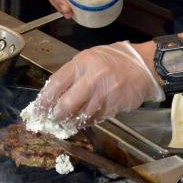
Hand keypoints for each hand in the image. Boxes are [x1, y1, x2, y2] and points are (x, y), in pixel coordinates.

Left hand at [35, 41, 163, 125]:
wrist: (145, 66)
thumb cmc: (115, 60)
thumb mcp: (91, 58)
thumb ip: (74, 74)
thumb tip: (55, 94)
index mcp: (83, 62)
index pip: (56, 83)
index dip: (44, 100)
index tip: (37, 110)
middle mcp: (93, 78)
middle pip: (67, 104)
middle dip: (56, 116)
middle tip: (51, 120)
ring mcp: (105, 94)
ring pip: (81, 115)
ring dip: (71, 122)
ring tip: (65, 124)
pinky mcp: (114, 107)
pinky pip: (95, 119)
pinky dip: (87, 121)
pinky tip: (84, 120)